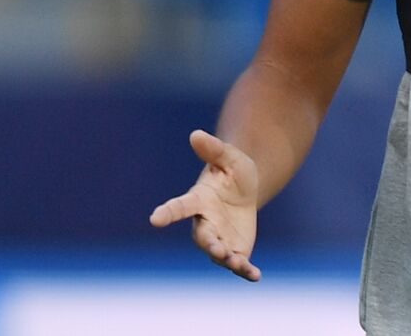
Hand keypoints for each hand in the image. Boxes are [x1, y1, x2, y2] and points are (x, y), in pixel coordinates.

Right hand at [150, 129, 261, 280]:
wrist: (245, 191)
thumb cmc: (232, 171)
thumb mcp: (229, 157)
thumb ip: (214, 150)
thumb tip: (196, 134)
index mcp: (198, 200)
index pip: (180, 206)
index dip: (167, 212)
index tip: (154, 218)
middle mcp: (205, 223)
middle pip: (203, 237)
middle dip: (210, 244)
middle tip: (218, 250)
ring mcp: (219, 239)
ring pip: (219, 254)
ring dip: (227, 259)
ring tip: (238, 262)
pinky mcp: (234, 249)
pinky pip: (238, 263)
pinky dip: (245, 270)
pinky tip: (255, 275)